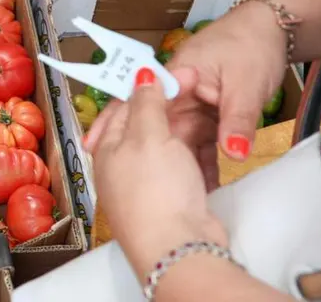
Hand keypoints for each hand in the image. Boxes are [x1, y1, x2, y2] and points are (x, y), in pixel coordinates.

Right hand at [85, 1, 286, 187]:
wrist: (275, 32)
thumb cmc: (252, 47)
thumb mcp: (245, 85)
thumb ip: (237, 120)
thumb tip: (233, 155)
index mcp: (176, 77)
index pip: (139, 101)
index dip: (115, 123)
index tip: (97, 146)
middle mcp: (180, 93)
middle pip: (153, 125)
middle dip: (138, 152)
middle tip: (127, 182)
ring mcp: (194, 106)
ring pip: (176, 139)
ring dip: (172, 164)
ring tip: (161, 194)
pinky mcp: (209, 116)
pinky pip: (200, 144)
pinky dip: (199, 163)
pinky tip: (200, 186)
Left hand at [93, 69, 227, 279]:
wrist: (179, 247)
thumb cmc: (156, 189)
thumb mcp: (148, 136)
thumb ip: (146, 104)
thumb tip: (140, 74)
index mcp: (108, 147)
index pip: (123, 107)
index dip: (146, 87)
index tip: (173, 72)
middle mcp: (122, 167)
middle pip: (146, 127)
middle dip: (170, 108)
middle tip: (198, 87)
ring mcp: (148, 186)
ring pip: (168, 149)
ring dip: (186, 134)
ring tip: (210, 113)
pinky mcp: (172, 201)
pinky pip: (184, 172)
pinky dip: (196, 160)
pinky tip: (212, 150)